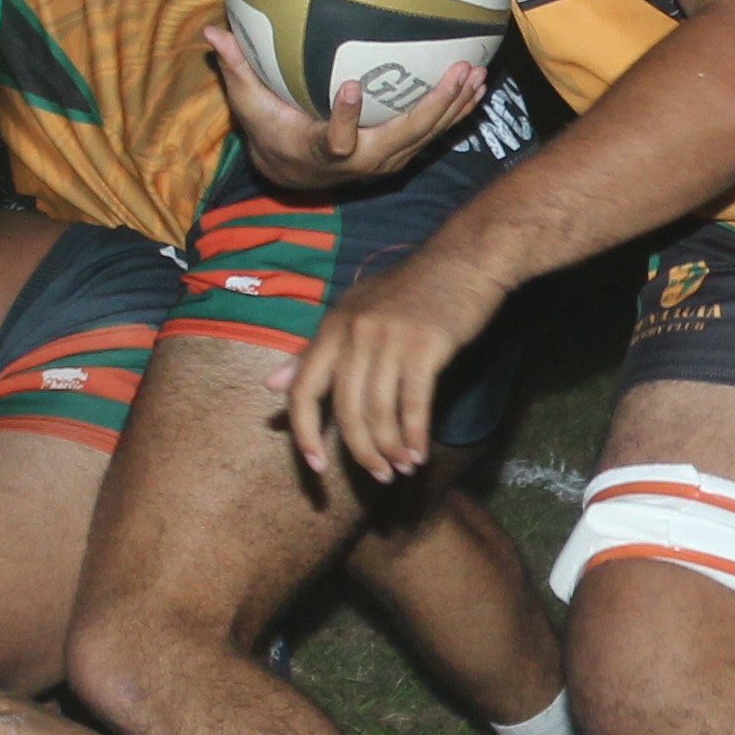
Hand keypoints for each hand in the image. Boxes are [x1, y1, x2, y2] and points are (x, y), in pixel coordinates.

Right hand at [207, 25, 485, 191]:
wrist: (293, 174)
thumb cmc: (271, 131)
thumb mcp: (250, 105)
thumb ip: (238, 70)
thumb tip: (211, 34)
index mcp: (322, 149)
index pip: (336, 139)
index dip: (345, 118)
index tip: (351, 86)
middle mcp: (360, 161)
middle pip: (402, 136)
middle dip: (432, 106)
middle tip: (457, 71)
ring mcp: (385, 160)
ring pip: (425, 136)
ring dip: (454, 107)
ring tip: (477, 73)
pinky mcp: (400, 154)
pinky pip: (433, 133)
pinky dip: (455, 111)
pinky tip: (477, 84)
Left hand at [279, 247, 503, 484]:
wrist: (463, 259)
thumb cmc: (409, 290)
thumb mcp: (353, 313)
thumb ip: (312, 353)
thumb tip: (271, 386)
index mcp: (331, 328)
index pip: (303, 391)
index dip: (305, 434)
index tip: (316, 466)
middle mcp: (354, 334)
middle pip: (345, 411)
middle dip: (361, 451)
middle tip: (378, 475)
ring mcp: (388, 339)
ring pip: (379, 413)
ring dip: (390, 449)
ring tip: (402, 468)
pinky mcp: (424, 346)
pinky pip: (413, 404)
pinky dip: (415, 435)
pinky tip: (420, 453)